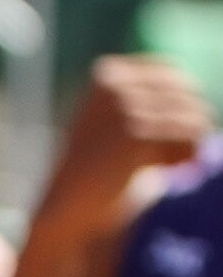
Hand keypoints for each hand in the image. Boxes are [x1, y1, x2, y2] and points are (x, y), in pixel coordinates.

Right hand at [34, 58, 210, 248]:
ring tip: (169, 165)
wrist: (72, 203)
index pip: (169, 72)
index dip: (180, 102)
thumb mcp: (119, 120)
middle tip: (173, 156)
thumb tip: (204, 107)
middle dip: (187, 123)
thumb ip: (152, 101)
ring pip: (193, 113)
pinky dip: (187, 155)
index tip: (169, 134)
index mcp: (106, 74)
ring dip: (190, 143)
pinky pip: (190, 133)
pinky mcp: (136, 132)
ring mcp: (123, 106)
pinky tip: (166, 170)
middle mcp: (113, 83)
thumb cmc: (100, 167)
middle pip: (186, 92)